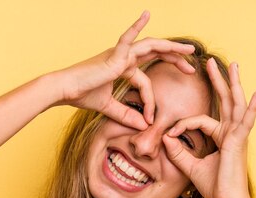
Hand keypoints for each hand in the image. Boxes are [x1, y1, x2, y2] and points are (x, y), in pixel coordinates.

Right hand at [57, 11, 195, 129]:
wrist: (65, 90)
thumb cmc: (82, 95)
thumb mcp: (109, 108)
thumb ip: (126, 115)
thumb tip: (142, 126)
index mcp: (123, 68)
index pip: (145, 82)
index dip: (150, 102)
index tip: (149, 119)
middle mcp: (124, 57)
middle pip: (155, 54)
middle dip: (175, 59)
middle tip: (191, 68)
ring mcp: (120, 54)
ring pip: (151, 46)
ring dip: (171, 47)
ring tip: (189, 50)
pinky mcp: (114, 55)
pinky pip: (127, 38)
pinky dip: (137, 26)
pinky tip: (147, 14)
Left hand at [162, 58, 255, 197]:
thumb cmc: (214, 188)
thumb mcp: (190, 167)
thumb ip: (178, 152)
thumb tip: (165, 137)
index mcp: (222, 137)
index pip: (200, 120)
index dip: (183, 125)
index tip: (170, 135)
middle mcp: (231, 133)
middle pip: (225, 101)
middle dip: (218, 81)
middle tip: (210, 63)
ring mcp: (237, 136)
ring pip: (235, 104)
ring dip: (233, 83)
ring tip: (233, 65)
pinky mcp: (239, 142)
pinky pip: (246, 121)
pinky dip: (252, 107)